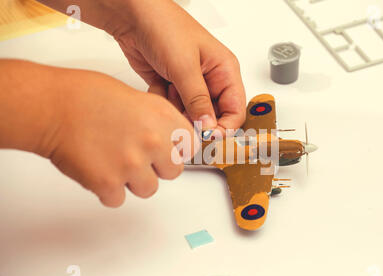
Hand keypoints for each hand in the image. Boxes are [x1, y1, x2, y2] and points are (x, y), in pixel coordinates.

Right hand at [46, 68, 195, 206]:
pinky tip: (97, 169)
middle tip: (135, 156)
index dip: (177, 150)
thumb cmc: (86, 96)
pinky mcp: (108, 183)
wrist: (52, 106)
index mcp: (163, 117)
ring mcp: (132, 164)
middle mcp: (153, 141)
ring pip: (148, 189)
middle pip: (173, 172)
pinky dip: (107, 190)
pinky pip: (118, 199)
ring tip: (112, 161)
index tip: (168, 151)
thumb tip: (169, 140)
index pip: (190, 147)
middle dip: (156, 167)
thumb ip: (158, 122)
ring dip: (132, 180)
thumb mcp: (137, 99)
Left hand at [113, 0, 246, 133]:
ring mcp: (190, 85)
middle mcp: (211, 79)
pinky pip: (173, 109)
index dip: (225, 127)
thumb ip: (198, 100)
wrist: (131, 17)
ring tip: (169, 91)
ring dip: (178, 111)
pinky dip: (164, 104)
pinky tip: (159, 87)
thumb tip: (209, 127)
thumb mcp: (185, 66)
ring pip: (191, 115)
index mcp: (225, 70)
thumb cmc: (164, 26)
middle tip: (182, 116)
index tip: (208, 136)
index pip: (236, 110)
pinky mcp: (172, 88)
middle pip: (213, 116)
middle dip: (197, 120)